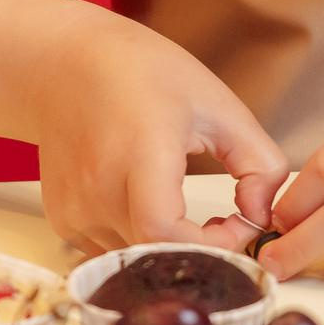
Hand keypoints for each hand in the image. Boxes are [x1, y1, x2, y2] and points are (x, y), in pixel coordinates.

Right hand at [31, 16, 286, 255]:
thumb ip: (259, 163)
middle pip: (156, 255)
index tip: (236, 225)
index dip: (211, 246)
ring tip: (185, 211)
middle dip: (201, 252)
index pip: (165, 233)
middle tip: (221, 224)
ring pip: (136, 260)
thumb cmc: (140, 73)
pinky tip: (151, 209)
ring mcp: (74, 209)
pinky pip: (111, 254)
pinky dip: (140, 244)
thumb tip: (261, 217)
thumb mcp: (218, 104)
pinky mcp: (63, 221)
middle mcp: (97, 187)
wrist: (62, 64)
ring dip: (170, 249)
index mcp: (139, 152)